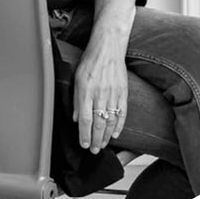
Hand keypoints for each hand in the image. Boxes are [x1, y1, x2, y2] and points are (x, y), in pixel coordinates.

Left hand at [72, 38, 127, 152]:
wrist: (108, 48)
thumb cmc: (90, 60)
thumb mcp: (77, 78)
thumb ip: (76, 99)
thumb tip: (76, 118)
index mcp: (86, 91)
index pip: (85, 119)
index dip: (84, 135)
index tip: (83, 144)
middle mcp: (100, 94)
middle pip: (98, 123)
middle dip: (95, 140)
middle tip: (93, 151)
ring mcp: (113, 94)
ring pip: (110, 121)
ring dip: (106, 136)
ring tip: (102, 145)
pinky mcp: (123, 92)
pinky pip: (122, 113)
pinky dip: (119, 126)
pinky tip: (115, 134)